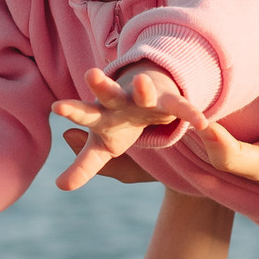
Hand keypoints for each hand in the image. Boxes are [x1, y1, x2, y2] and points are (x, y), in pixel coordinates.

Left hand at [50, 66, 203, 190]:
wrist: (154, 103)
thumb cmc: (123, 126)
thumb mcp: (104, 149)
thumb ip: (84, 166)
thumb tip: (60, 184)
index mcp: (102, 115)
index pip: (85, 116)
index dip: (73, 112)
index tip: (56, 106)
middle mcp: (120, 102)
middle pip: (109, 94)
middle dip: (101, 85)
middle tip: (90, 74)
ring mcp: (145, 100)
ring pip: (144, 93)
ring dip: (143, 89)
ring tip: (141, 82)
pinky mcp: (170, 101)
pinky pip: (180, 107)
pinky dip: (189, 113)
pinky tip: (201, 122)